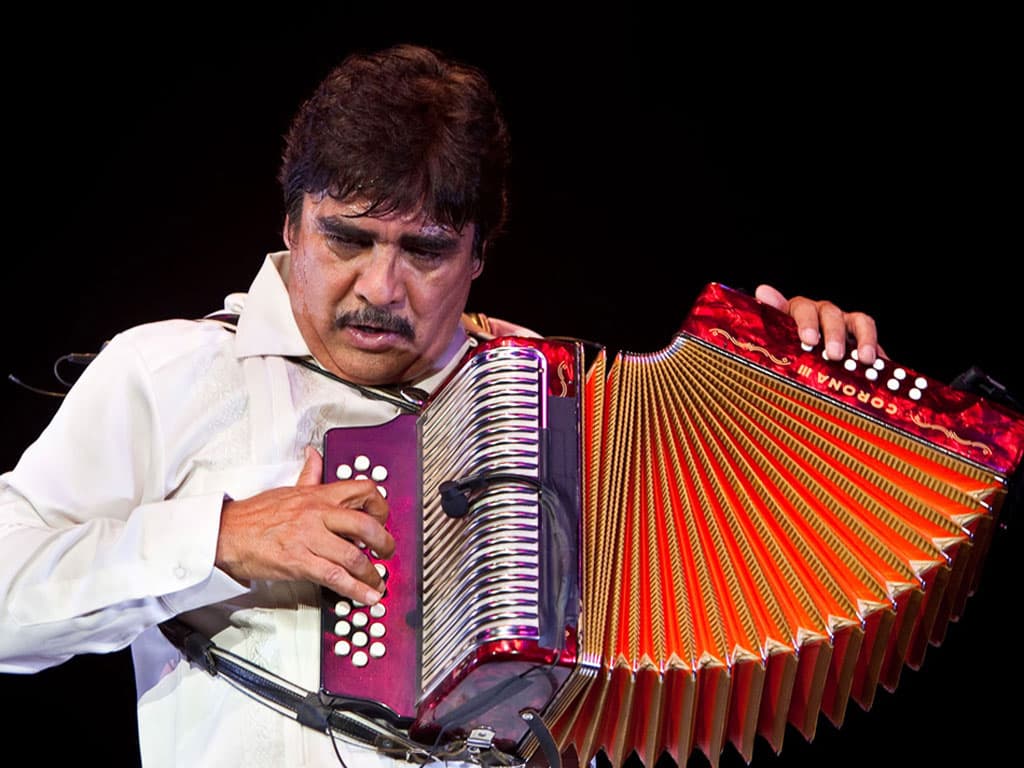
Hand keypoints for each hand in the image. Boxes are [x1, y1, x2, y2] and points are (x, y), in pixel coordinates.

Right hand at [214, 446, 393, 604]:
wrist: (226, 534)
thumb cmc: (255, 515)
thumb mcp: (288, 489)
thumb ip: (309, 475)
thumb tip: (315, 457)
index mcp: (318, 495)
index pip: (363, 491)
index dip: (380, 506)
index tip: (383, 519)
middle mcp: (318, 514)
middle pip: (366, 525)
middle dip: (384, 542)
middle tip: (387, 552)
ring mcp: (309, 538)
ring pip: (353, 555)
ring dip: (372, 573)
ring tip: (377, 582)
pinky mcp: (299, 562)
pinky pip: (335, 576)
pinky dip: (355, 589)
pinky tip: (366, 595)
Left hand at [755, 284, 885, 364]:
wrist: (803, 357)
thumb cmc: (787, 345)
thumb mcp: (776, 333)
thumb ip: (772, 315)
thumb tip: (763, 290)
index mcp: (799, 313)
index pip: (803, 309)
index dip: (807, 323)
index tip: (809, 340)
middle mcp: (823, 315)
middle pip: (832, 315)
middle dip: (834, 334)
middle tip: (835, 355)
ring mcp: (846, 325)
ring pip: (859, 322)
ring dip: (863, 339)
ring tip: (866, 359)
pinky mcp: (863, 339)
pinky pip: (874, 341)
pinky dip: (879, 351)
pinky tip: (882, 363)